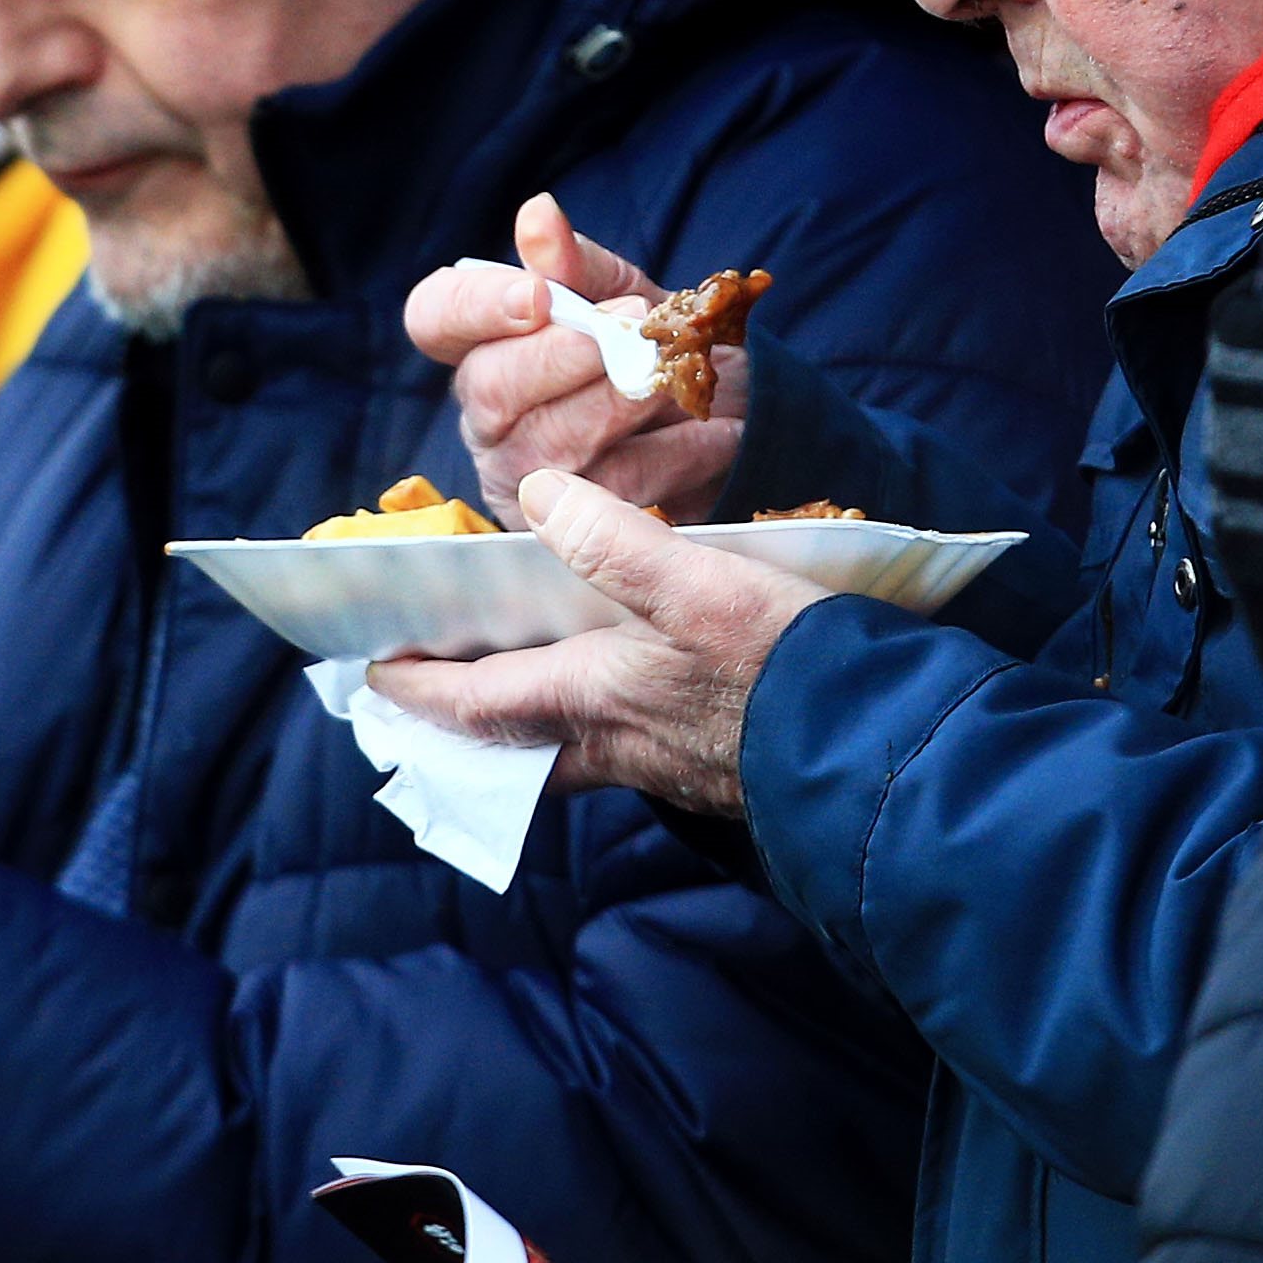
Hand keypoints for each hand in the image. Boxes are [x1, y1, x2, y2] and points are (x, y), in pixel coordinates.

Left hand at [361, 468, 828, 814]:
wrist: (889, 752)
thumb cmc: (795, 669)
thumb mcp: (702, 587)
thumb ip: (616, 543)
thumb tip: (540, 494)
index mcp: (594, 699)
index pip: (475, 702)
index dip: (418, 690)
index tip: (373, 677)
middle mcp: (618, 744)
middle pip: (514, 741)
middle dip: (464, 721)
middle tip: (426, 699)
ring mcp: (667, 764)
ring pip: (569, 749)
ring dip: (528, 725)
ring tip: (508, 689)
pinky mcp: (713, 768)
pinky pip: (626, 750)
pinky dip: (595, 723)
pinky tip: (622, 692)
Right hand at [401, 193, 743, 526]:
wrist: (734, 419)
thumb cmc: (662, 348)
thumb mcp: (627, 294)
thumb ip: (578, 265)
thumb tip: (538, 214)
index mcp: (484, 343)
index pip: (435, 317)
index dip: (474, 307)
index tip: (537, 294)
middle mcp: (486, 412)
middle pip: (488, 386)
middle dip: (562, 356)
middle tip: (629, 328)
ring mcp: (523, 474)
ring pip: (547, 442)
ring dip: (618, 400)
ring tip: (673, 374)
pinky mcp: (572, 527)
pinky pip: (611, 488)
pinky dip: (673, 453)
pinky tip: (713, 433)